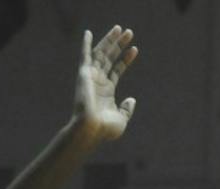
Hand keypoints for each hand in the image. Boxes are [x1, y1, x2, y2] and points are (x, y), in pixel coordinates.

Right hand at [72, 26, 137, 142]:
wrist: (91, 129)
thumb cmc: (105, 129)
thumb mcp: (121, 119)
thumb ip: (126, 109)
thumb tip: (132, 100)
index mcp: (107, 91)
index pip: (117, 70)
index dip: (126, 59)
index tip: (134, 49)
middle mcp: (98, 81)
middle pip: (110, 57)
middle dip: (119, 44)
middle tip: (129, 32)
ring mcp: (91, 77)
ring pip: (101, 53)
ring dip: (110, 40)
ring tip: (120, 28)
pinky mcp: (84, 75)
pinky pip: (84, 56)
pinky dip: (85, 44)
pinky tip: (88, 33)